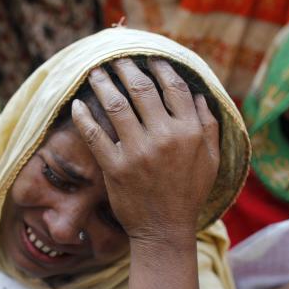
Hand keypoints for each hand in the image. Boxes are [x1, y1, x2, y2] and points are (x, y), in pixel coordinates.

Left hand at [71, 58, 219, 244]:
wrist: (165, 230)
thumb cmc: (189, 193)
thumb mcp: (211, 160)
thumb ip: (208, 125)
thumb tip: (199, 95)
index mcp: (189, 132)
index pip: (174, 87)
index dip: (160, 68)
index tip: (149, 58)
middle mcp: (164, 137)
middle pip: (141, 89)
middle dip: (126, 68)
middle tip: (116, 58)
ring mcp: (138, 152)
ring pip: (116, 105)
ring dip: (103, 84)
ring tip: (95, 72)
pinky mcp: (115, 167)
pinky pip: (95, 134)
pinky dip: (83, 116)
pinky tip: (77, 104)